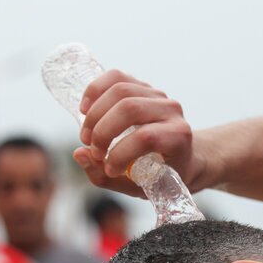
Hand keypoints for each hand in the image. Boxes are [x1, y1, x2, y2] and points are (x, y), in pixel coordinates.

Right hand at [75, 69, 201, 194]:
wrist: (182, 155)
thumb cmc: (160, 174)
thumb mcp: (137, 186)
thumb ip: (105, 177)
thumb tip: (80, 154)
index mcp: (179, 136)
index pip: (146, 137)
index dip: (120, 154)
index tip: (109, 169)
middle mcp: (172, 110)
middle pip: (130, 108)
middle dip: (102, 131)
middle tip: (93, 150)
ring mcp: (158, 95)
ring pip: (120, 90)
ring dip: (95, 114)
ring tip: (86, 136)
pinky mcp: (143, 86)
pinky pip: (116, 76)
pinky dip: (95, 90)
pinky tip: (85, 110)